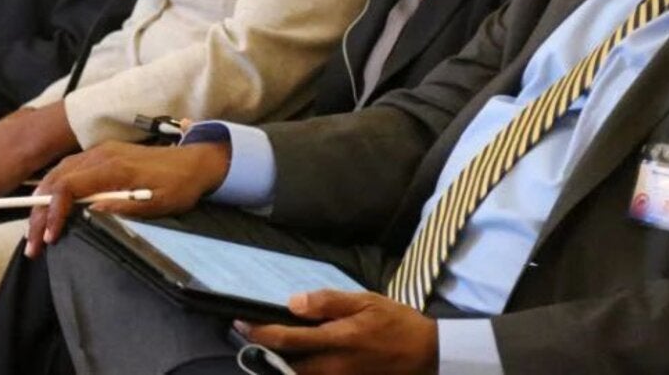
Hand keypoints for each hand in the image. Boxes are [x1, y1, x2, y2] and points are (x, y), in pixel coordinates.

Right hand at [25, 140, 230, 257]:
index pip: (69, 186)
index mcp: (113, 167)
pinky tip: (51, 209)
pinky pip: (69, 169)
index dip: (54, 212)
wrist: (195, 162)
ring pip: (58, 173)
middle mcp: (101, 155)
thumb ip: (124, 207)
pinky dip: (54, 190)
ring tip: (36, 233)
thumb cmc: (178, 186)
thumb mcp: (156, 204)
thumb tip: (90, 212)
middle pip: (56, 180)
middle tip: (33, 245)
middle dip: (39, 214)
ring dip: (43, 202)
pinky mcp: (102, 156)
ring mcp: (100, 153)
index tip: (50, 238)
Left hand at [238, 291, 437, 374]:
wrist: (427, 355)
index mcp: (337, 340)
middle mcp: (333, 367)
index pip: (288, 339)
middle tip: (247, 335)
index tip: (241, 322)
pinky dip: (300, 372)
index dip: (260, 332)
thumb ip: (329, 302)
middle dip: (263, 353)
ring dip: (279, 365)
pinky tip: (294, 361)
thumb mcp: (366, 302)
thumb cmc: (396, 323)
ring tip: (266, 348)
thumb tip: (294, 303)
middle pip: (286, 366)